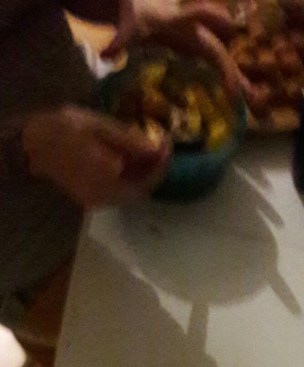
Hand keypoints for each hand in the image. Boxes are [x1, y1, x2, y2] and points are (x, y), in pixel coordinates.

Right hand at [23, 106, 170, 207]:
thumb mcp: (97, 126)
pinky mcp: (94, 199)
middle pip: (141, 190)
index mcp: (106, 179)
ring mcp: (99, 201)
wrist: (33, 145)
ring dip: (144, 173)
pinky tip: (132, 158)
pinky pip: (121, 191)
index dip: (161, 164)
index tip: (167, 143)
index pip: (145, 181)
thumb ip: (127, 139)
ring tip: (149, 149)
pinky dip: (131, 176)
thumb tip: (156, 148)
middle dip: (155, 169)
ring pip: (132, 191)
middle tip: (162, 146)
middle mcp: (105, 196)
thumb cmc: (63, 129)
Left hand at [102, 0, 241, 98]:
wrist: (147, 6)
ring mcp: (202, 44)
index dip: (211, 19)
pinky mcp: (203, 55)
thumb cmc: (138, 14)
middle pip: (217, 52)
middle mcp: (196, 32)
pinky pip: (219, 70)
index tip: (228, 26)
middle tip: (241, 95)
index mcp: (179, 20)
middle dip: (229, 72)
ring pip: (224, 63)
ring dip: (239, 83)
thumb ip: (119, 39)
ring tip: (256, 103)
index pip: (196, 16)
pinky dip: (232, 85)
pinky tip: (247, 101)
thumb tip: (105, 54)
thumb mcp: (129, 26)